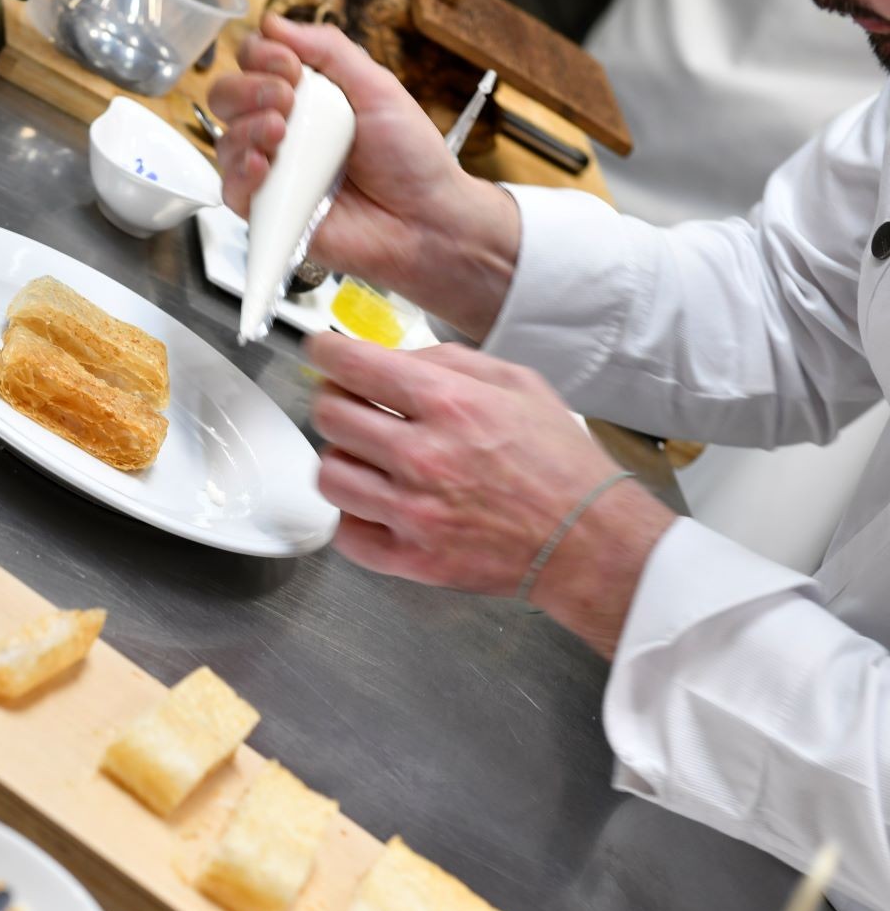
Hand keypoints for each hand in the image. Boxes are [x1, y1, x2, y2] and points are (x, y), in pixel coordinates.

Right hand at [207, 14, 520, 340]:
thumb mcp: (376, 86)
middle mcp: (283, 132)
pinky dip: (240, 173)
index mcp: (306, 97)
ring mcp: (274, 172)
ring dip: (246, 128)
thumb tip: (274, 23)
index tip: (291, 67)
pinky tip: (264, 166)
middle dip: (247, 90)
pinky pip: (231, 191)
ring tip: (281, 134)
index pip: (254, 63)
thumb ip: (328, 50)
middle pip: (227, 97)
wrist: (423, 219)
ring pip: (224, 141)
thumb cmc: (409, 159)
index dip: (261, 57)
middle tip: (286, 100)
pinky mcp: (269, 213)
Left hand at [307, 333, 674, 655]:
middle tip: (348, 406)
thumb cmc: (560, 465)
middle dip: (334, 403)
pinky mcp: (411, 559)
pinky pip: (346, 533)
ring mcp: (413, 512)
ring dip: (341, 461)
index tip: (322, 351)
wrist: (589, 541)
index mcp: (451, 405)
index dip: (326, 351)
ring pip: (329, 475)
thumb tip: (393, 356)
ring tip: (367, 461)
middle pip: (329, 416)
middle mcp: (424, 456)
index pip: (354, 365)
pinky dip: (354, 518)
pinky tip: (377, 505)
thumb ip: (450, 361)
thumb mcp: (519, 384)